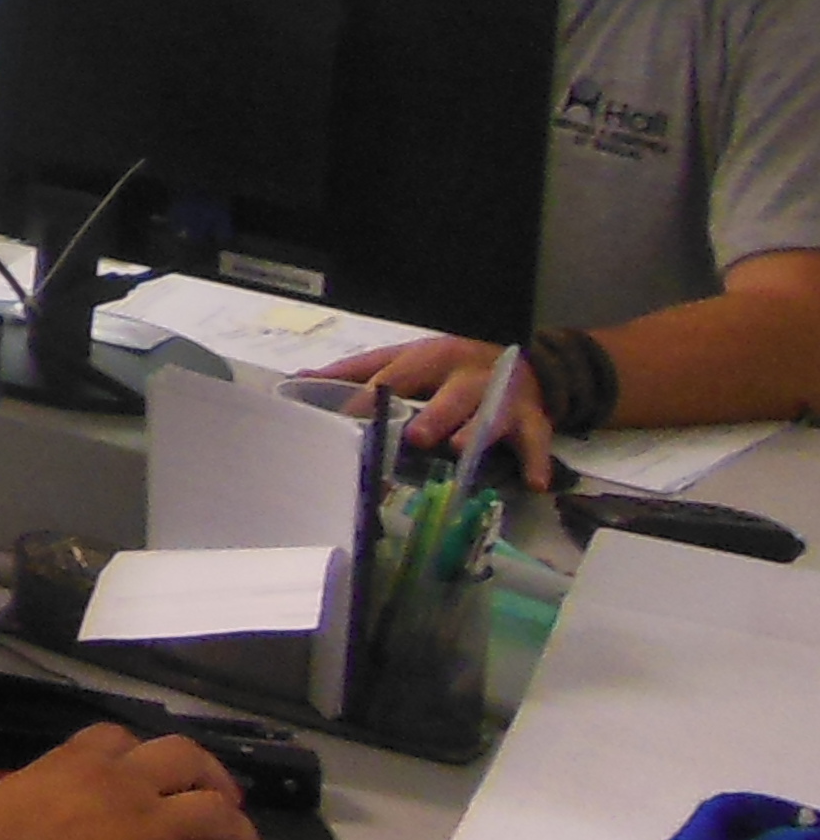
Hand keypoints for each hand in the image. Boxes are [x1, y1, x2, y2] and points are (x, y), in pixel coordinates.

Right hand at [0, 723, 259, 839]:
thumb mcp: (12, 791)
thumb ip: (44, 784)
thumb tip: (49, 796)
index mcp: (81, 761)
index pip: (122, 737)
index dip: (144, 754)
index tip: (153, 772)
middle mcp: (126, 782)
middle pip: (187, 758)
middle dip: (212, 775)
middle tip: (225, 798)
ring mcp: (154, 825)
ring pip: (219, 813)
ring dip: (239, 831)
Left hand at [314, 332, 550, 487]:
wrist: (532, 367)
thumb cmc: (452, 368)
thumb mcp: (409, 359)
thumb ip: (360, 370)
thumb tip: (302, 377)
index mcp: (432, 357)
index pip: (398, 374)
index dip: (373, 394)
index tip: (346, 418)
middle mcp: (469, 374)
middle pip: (451, 394)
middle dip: (435, 414)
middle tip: (415, 437)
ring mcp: (504, 397)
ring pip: (493, 414)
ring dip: (478, 432)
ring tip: (461, 450)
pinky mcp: (534, 420)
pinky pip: (538, 441)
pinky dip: (537, 461)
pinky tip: (534, 482)